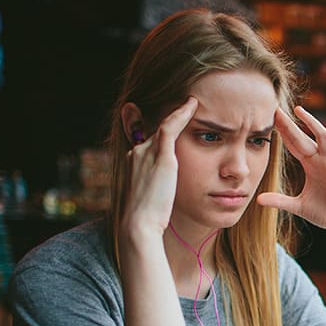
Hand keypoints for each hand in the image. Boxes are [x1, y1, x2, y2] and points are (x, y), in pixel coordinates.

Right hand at [120, 97, 197, 236]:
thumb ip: (156, 189)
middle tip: (182, 101)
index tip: (154, 115)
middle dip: (166, 117)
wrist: (139, 225)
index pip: (144, 140)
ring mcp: (147, 152)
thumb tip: (162, 196)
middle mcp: (137, 153)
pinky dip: (181, 113)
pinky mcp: (161, 155)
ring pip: (163, 124)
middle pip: (152, 128)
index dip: (148, 126)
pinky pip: (171, 126)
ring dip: (177, 111)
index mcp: (133, 163)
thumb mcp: (150, 199)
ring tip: (191, 101)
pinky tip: (192, 104)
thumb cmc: (147, 219)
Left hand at [258, 106, 325, 237]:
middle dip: (291, 124)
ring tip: (299, 110)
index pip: (294, 144)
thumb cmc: (323, 213)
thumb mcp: (296, 206)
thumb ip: (279, 200)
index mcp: (311, 165)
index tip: (271, 119)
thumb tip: (257, 200)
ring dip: (312, 123)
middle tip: (277, 110)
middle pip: (304, 137)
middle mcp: (321, 161)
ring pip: (322, 138)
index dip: (283, 132)